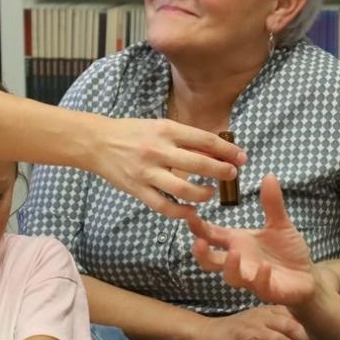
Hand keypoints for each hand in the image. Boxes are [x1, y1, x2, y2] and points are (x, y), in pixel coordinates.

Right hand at [91, 116, 245, 218]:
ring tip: (211, 193)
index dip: (228, 150)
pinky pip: (164, 206)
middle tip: (232, 175)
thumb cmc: (132, 132)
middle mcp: (158, 150)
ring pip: (184, 189)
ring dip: (204, 194)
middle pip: (200, 164)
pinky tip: (192, 211)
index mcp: (166, 130)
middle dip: (222, 171)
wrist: (97, 142)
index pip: (205, 140)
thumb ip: (184, 139)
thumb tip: (214, 151)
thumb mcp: (159, 127)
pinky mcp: (137, 189)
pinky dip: (182, 212)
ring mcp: (147, 172)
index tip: (241, 157)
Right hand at [183, 305, 312, 339]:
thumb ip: (275, 335)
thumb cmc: (232, 335)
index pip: (294, 315)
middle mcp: (260, 316)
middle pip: (292, 326)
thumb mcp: (256, 327)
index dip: (310, 329)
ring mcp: (251, 328)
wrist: (204, 336)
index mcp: (265, 311)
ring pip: (281, 339)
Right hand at [189, 175, 318, 307]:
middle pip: (210, 262)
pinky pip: (259, 286)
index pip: (212, 235)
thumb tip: (269, 175)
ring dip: (230, 267)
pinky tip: (264, 268)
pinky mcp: (268, 290)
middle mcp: (240, 261)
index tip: (189, 214)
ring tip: (234, 254)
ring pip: (231, 277)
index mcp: (238, 242)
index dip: (198, 227)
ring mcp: (252, 277)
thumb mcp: (280, 224)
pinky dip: (259, 278)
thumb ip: (272, 203)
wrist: (308, 277)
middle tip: (199, 244)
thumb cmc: (287, 251)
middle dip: (202, 255)